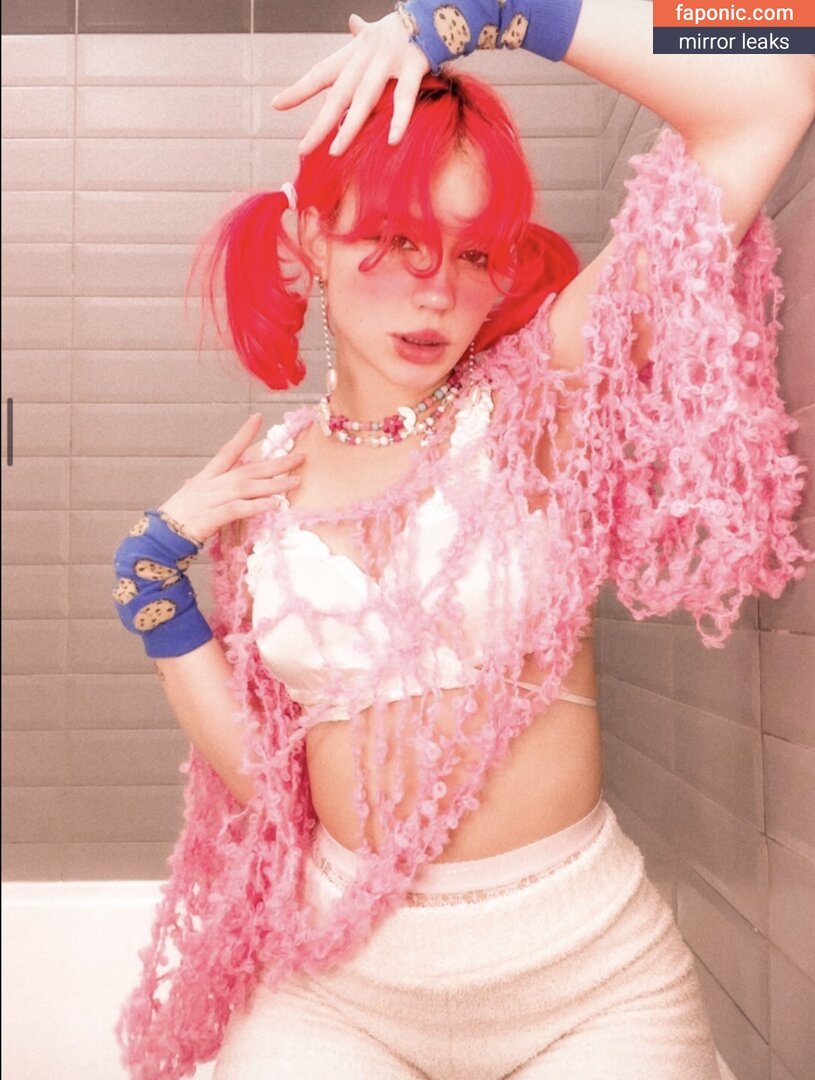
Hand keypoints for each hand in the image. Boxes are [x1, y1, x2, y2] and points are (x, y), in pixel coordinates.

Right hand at [158, 414, 303, 542]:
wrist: (158, 536)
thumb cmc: (176, 519)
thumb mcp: (191, 497)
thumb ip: (202, 488)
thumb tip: (196, 480)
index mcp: (207, 477)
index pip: (228, 451)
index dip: (243, 434)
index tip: (258, 418)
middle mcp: (212, 484)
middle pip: (248, 469)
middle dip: (275, 462)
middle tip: (299, 456)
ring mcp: (212, 499)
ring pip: (248, 486)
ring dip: (274, 484)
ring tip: (295, 481)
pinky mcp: (213, 516)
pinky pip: (240, 508)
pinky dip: (258, 506)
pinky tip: (275, 504)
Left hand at [272, 12, 428, 156]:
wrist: (434, 10)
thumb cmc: (404, 27)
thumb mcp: (377, 29)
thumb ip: (362, 32)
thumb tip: (352, 21)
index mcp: (354, 52)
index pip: (321, 72)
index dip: (299, 90)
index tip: (277, 105)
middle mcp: (365, 56)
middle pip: (338, 94)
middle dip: (320, 123)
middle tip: (304, 148)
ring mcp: (388, 61)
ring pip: (364, 98)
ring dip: (349, 126)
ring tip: (335, 151)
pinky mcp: (413, 66)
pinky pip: (405, 96)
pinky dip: (399, 119)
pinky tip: (392, 140)